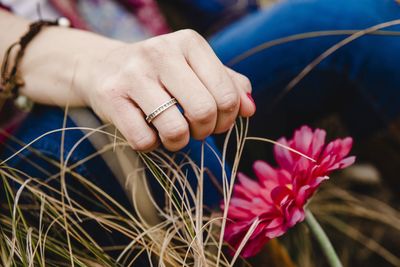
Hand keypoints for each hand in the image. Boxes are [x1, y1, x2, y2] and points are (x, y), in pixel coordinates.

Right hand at [79, 29, 254, 151]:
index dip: (228, 118)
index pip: (227, 94)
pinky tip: (148, 131)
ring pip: (175, 130)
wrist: (103, 67)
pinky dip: (152, 145)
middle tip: (196, 130)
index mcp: (189, 43)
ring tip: (173, 133)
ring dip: (179, 142)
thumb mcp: (196, 70)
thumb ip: (228, 85)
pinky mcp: (111, 97)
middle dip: (205, 132)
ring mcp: (133, 74)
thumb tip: (250, 109)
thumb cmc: (160, 74)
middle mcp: (161, 53)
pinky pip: (144, 141)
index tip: (217, 122)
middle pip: (204, 112)